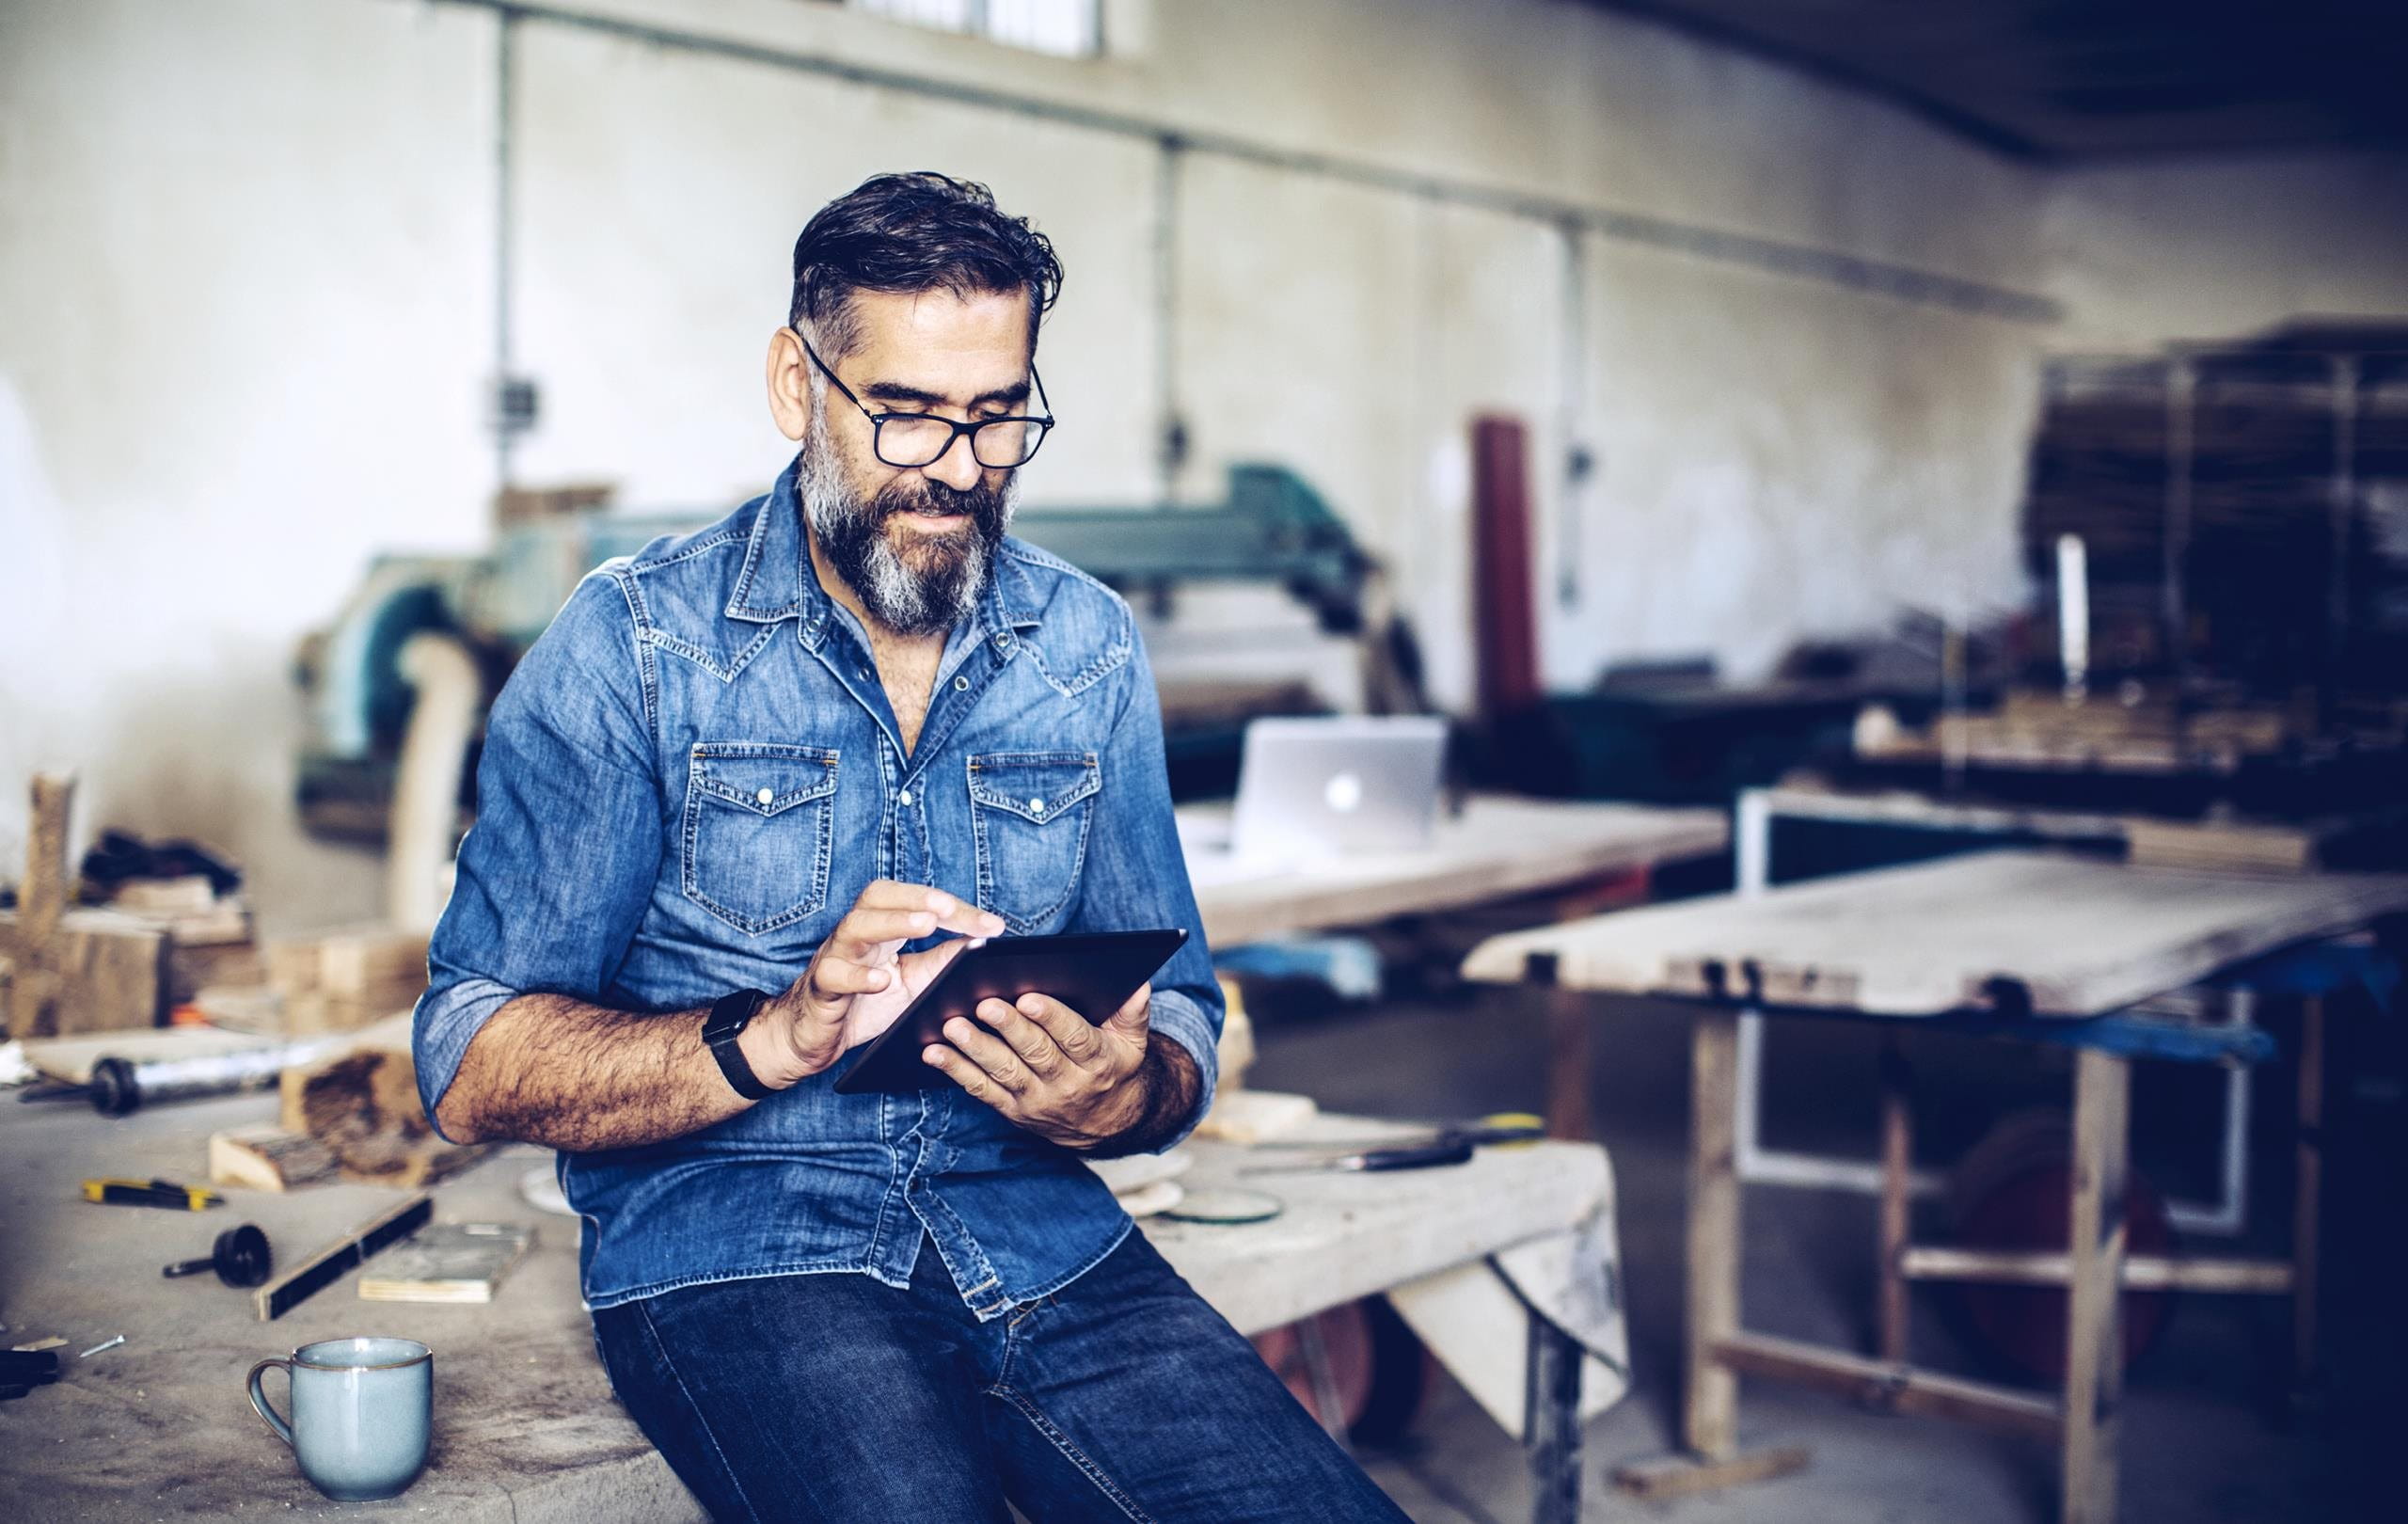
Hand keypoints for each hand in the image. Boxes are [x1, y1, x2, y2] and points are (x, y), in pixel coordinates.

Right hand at [744, 881, 1004, 1086]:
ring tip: (926, 926)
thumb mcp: (914, 982)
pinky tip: (881, 982)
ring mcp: (835, 957)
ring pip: (854, 927)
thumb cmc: (863, 1004)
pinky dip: (858, 976)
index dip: (956, 910)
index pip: (917, 903)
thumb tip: (982, 944)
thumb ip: (943, 961)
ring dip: (892, 923)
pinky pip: (833, 975)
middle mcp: (857, 935)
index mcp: (883, 928)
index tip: (994, 925)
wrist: (811, 1038)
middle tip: (950, 907)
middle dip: (916, 897)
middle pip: (878, 897)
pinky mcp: (821, 988)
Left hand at [922, 983, 1153, 1147]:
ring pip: (1004, 1073)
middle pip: (1036, 1054)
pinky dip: (957, 1071)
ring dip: (976, 1050)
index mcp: (1098, 1061)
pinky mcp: (1013, 1110)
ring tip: (952, 1026)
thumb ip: (1133, 1012)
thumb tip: (1139, 984)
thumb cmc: (1114, 1066)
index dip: (1052, 1018)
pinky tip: (934, 1052)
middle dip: (1009, 1029)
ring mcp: (1037, 1100)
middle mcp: (1067, 1084)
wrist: (1105, 1122)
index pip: (1074, 1037)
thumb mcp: (1133, 1042)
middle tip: (984, 1004)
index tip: (1028, 997)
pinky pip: (982, 1091)